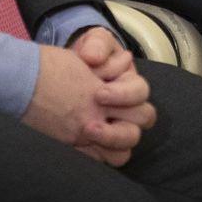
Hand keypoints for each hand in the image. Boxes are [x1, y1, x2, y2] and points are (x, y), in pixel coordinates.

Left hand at [69, 26, 156, 164]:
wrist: (58, 74)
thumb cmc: (82, 57)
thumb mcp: (91, 43)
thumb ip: (97, 44)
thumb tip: (94, 58)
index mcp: (129, 83)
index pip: (140, 93)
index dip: (123, 95)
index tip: (98, 93)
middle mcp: (128, 108)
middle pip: (143, 119)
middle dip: (120, 118)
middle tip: (91, 119)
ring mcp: (114, 128)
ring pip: (129, 144)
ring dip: (112, 140)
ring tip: (87, 132)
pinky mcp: (99, 144)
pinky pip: (110, 158)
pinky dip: (97, 154)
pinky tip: (79, 146)